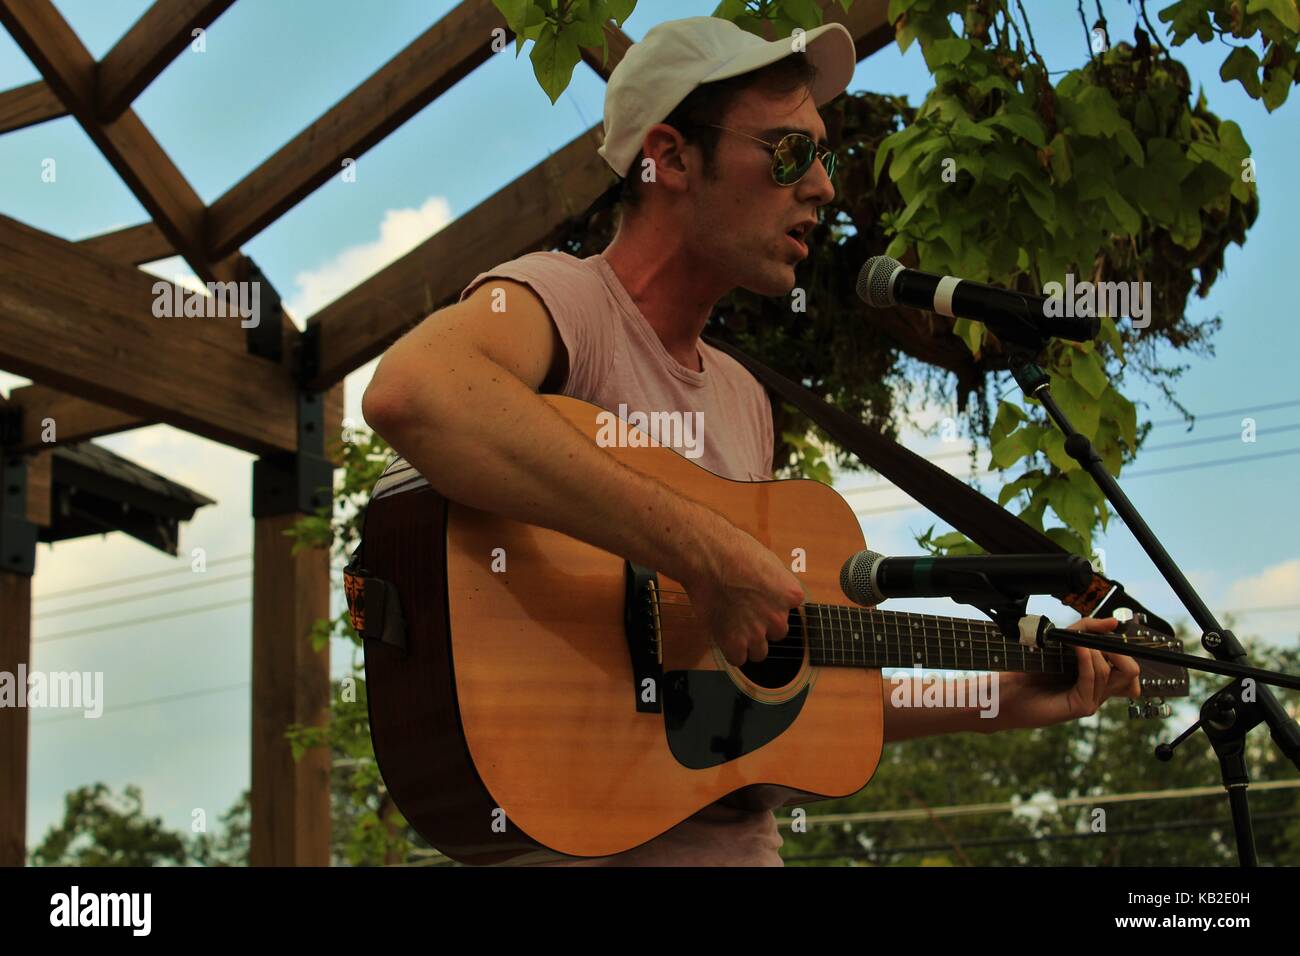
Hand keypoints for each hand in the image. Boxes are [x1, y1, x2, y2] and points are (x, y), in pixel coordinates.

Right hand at [681, 520, 805, 666]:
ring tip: (733, 625)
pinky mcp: (735, 642)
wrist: (706, 558)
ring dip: (749, 642)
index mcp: (791, 595)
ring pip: (760, 651)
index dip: (771, 605)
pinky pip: (739, 659)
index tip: (758, 598)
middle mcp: (778, 616)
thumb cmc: (732, 550)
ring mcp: (757, 632)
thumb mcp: (768, 561)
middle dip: (762, 625)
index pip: (788, 611)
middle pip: (777, 632)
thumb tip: (772, 591)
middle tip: (743, 611)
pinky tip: (724, 636)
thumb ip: (775, 583)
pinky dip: (731, 651)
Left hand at [994, 617, 1142, 730]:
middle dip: (1119, 651)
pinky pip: (1092, 680)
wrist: (1008, 691)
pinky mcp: (1080, 705)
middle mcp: (1099, 690)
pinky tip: (1079, 648)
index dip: (1123, 648)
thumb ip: (1086, 629)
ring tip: (1078, 642)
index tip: (1112, 632)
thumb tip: (1113, 622)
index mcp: (1098, 678)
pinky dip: (1087, 661)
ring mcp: (1091, 699)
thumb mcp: (1062, 641)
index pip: (1129, 666)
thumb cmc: (1032, 668)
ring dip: (1096, 652)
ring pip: (1112, 674)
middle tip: (1102, 641)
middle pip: (1131, 672)